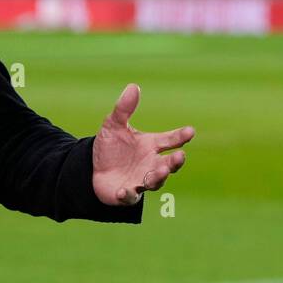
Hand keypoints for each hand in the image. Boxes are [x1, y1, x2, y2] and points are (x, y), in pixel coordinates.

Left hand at [92, 83, 194, 205]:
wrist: (92, 169)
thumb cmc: (110, 147)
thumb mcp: (114, 125)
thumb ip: (124, 108)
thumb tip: (133, 86)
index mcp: (151, 146)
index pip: (170, 140)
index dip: (181, 136)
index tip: (190, 131)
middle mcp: (151, 164)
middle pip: (169, 164)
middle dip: (176, 161)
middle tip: (180, 156)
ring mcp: (140, 180)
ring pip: (155, 181)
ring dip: (159, 177)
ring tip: (162, 170)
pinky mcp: (127, 194)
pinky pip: (130, 196)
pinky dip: (128, 194)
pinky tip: (124, 190)